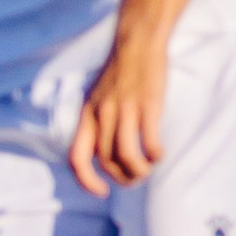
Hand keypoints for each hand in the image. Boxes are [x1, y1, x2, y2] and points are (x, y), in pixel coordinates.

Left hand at [70, 37, 167, 194]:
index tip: (101, 191)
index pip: (76, 157)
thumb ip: (96, 124)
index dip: (86, 181)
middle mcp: (101, 115)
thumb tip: (102, 154)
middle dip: (122, 178)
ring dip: (139, 171)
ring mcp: (124, 110)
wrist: (137, 44)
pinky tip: (159, 154)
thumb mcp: (96, 98)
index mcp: (86, 116)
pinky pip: (149, 142)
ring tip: (147, 170)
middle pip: (106, 162)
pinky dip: (155, 155)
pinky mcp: (147, 106)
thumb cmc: (119, 74)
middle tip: (135, 179)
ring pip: (126, 156)